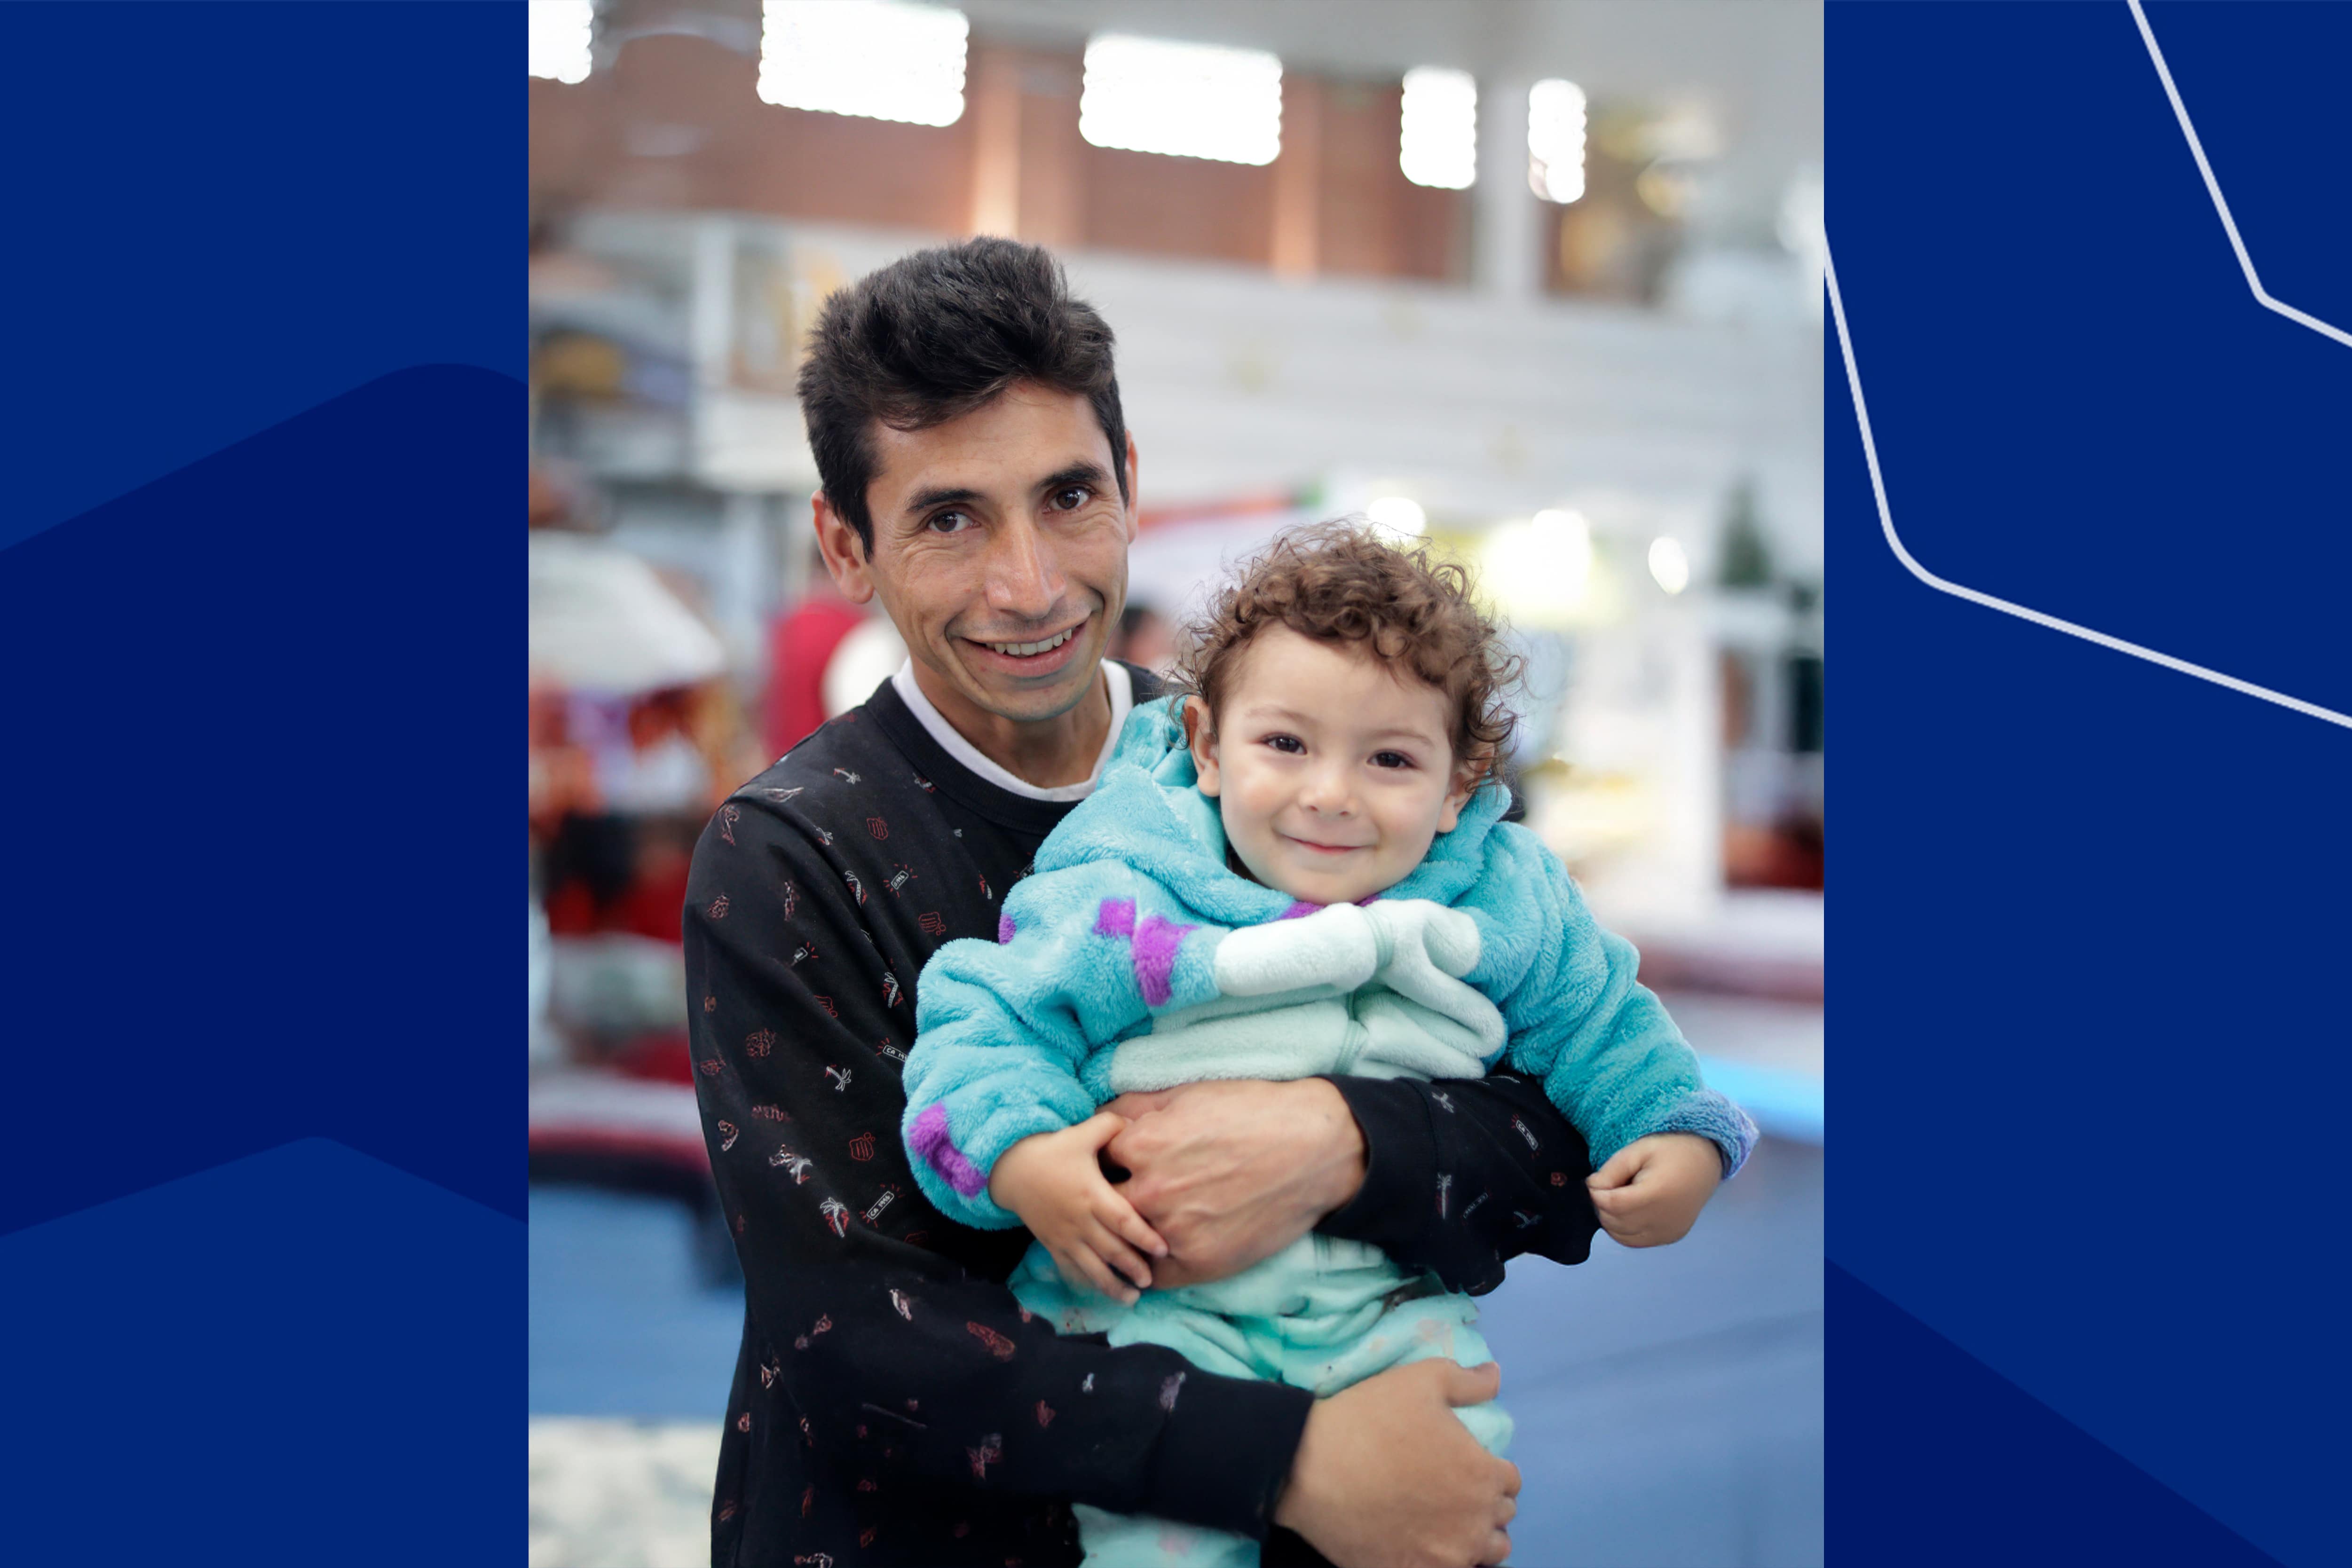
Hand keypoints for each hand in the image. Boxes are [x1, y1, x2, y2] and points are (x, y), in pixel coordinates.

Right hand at [988, 1113, 1168, 1303]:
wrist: (1012, 1169)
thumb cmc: (1053, 1150)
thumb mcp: (1082, 1132)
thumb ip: (1112, 1127)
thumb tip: (1140, 1125)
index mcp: (1091, 1194)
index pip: (1123, 1220)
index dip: (1144, 1236)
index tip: (1164, 1249)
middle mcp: (1079, 1220)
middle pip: (1111, 1250)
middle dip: (1133, 1268)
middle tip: (1151, 1280)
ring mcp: (1064, 1236)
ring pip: (1091, 1267)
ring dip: (1112, 1285)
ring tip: (1132, 1298)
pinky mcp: (1052, 1244)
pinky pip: (1070, 1269)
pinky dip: (1086, 1283)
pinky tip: (1101, 1293)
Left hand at [1102, 1079, 1366, 1287]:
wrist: (1313, 1149)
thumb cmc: (1252, 1113)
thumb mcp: (1188, 1095)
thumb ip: (1136, 1107)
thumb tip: (1100, 1118)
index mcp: (1143, 1145)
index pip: (1095, 1162)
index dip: (1103, 1164)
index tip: (1111, 1168)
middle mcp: (1151, 1191)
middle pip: (1102, 1207)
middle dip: (1106, 1203)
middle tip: (1117, 1202)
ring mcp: (1175, 1231)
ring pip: (1125, 1245)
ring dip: (1126, 1239)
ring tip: (1133, 1233)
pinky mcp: (1200, 1262)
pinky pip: (1155, 1276)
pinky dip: (1151, 1267)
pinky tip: (1159, 1254)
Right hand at [1274, 1360, 1518, 1567]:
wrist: (1307, 1467)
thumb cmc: (1369, 1418)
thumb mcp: (1421, 1380)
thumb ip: (1467, 1381)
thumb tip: (1495, 1375)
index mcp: (1482, 1475)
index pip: (1511, 1481)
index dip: (1490, 1468)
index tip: (1464, 1463)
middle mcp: (1473, 1523)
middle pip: (1499, 1519)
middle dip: (1483, 1503)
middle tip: (1451, 1489)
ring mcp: (1445, 1556)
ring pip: (1484, 1554)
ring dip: (1473, 1538)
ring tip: (1444, 1521)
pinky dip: (1441, 1557)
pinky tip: (1420, 1540)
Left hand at [1586, 1132, 1720, 1247]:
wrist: (1704, 1163)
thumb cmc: (1670, 1150)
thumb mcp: (1637, 1150)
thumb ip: (1611, 1171)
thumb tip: (1591, 1189)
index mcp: (1656, 1195)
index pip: (1611, 1204)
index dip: (1595, 1193)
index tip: (1595, 1181)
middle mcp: (1663, 1220)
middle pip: (1614, 1222)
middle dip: (1601, 1205)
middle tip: (1608, 1187)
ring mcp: (1668, 1233)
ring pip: (1621, 1236)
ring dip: (1610, 1219)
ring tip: (1618, 1197)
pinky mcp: (1670, 1238)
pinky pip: (1636, 1241)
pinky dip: (1623, 1230)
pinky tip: (1627, 1211)